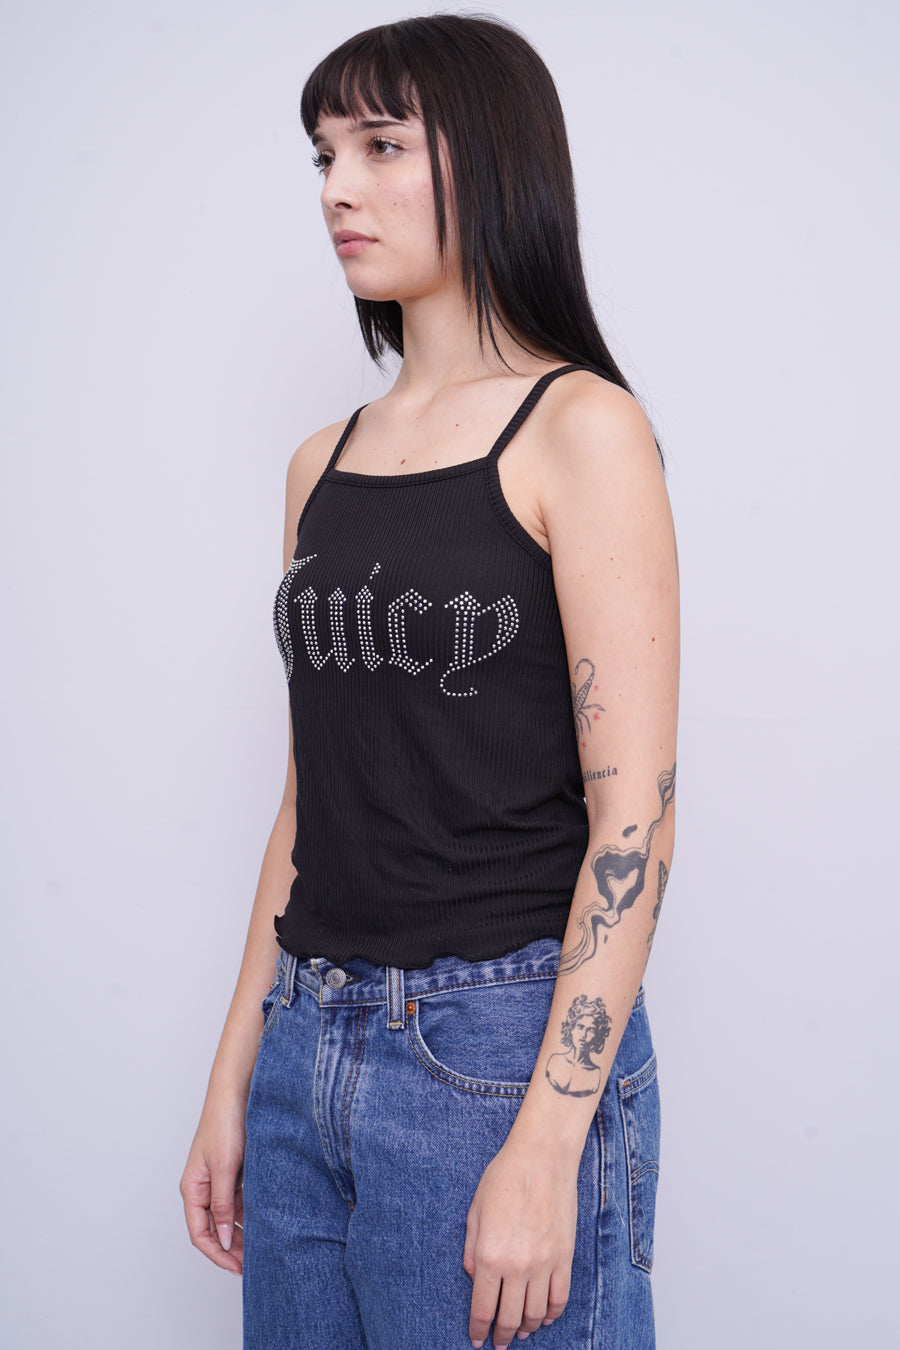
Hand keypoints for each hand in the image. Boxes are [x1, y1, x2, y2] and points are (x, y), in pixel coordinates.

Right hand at [179, 1094, 247, 1274]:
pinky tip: (262, 1222)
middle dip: (230, 1249)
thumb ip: (222, 1204)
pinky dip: (247, 1213)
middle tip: (251, 1264)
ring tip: (259, 1247)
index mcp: (192, 1188)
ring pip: (226, 1216)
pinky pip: (237, 1200)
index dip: (217, 1254)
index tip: (237, 1268)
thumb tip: (222, 1239)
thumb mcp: (225, 1168)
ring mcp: (217, 1179)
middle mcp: (202, 1187)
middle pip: (212, 1228)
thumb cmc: (225, 1124)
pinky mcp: (232, 1171)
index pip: (199, 1234)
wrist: (237, 1092)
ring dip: (239, 1232)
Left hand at [463, 1137, 577, 1347]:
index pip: (483, 1309)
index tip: (477, 1340)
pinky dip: (551, 1314)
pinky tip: (543, 1317)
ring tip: (519, 1331)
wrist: (542, 1158)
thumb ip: (472, 1249)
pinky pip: (560, 1298)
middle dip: (502, 1336)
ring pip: (536, 1313)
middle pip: (510, 1318)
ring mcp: (544, 1264)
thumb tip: (475, 1278)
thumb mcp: (475, 1211)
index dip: (479, 1330)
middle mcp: (518, 1266)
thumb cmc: (504, 1178)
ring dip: (526, 1327)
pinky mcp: (565, 1257)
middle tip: (498, 1342)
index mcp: (491, 1255)